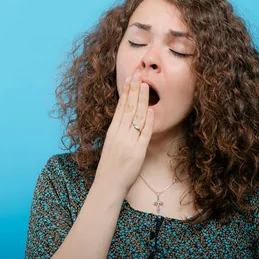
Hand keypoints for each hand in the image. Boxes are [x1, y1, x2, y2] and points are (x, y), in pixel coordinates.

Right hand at [94, 72, 153, 195]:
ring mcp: (128, 142)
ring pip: (135, 117)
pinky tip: (150, 110)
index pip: (120, 107)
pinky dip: (147, 121)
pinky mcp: (137, 152)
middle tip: (138, 74)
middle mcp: (119, 134)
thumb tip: (127, 117)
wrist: (108, 185)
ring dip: (141, 100)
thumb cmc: (110, 166)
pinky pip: (144, 133)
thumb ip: (119, 131)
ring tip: (145, 85)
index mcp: (112, 132)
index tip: (129, 78)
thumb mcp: (112, 145)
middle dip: (133, 90)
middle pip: (127, 108)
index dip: (126, 92)